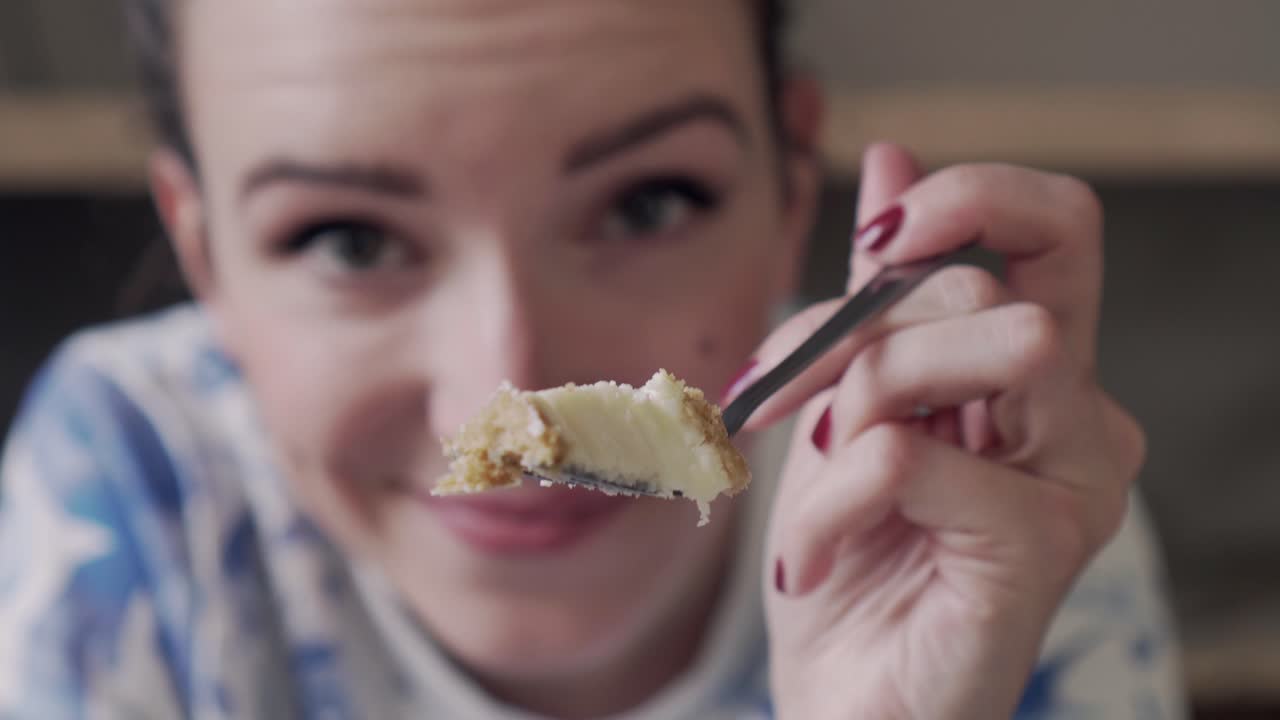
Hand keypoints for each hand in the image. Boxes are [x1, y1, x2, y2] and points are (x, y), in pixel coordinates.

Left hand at [737, 144, 1145, 719]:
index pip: (1059, 226)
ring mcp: (1074, 487)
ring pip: (982, 344)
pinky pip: (912, 455)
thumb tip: (892, 159)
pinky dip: (831, 497)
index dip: (973, 198)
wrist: (844, 700)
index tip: (882, 231)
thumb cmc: (849, 563)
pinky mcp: (1039, 549)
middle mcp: (1079, 422)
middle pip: (985, 285)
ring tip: (818, 485)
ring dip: (856, 407)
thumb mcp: (842, 405)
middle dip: (855, 331)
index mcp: (1035, 375)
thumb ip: (877, 292)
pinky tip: (814, 557)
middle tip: (794, 405)